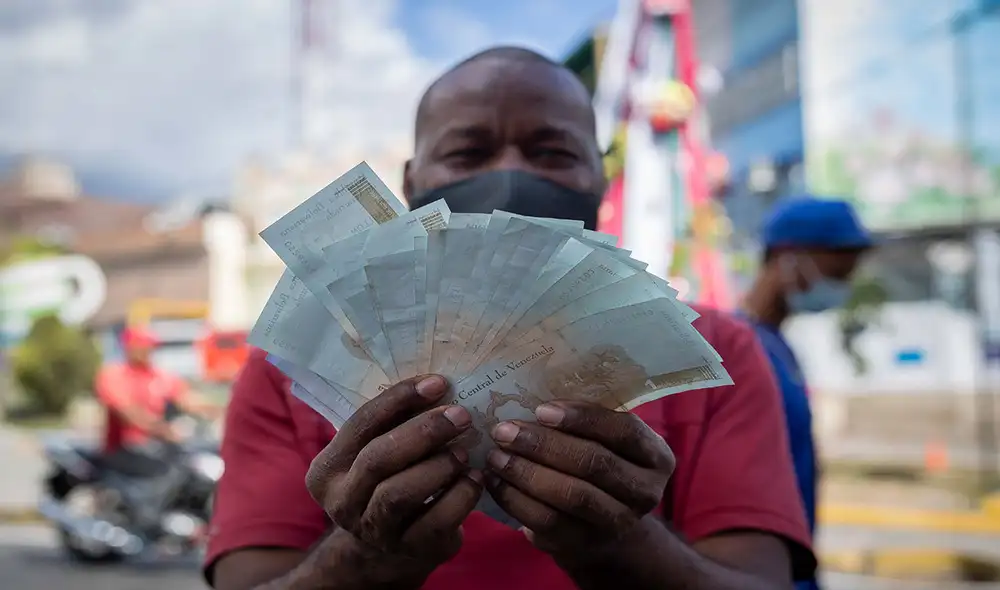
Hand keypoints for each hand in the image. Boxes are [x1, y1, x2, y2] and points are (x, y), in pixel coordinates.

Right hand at [305, 375, 482, 582]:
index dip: (399, 400)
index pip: (361, 424)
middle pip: (378, 458)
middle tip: (460, 415)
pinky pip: (436, 520)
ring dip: (439, 466)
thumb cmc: (388, 481)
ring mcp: (374, 530)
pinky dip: (461, 495)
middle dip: (423, 432)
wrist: (388, 549)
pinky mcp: (410, 549)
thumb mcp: (379, 451)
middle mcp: (343, 501)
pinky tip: (475, 478)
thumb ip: (396, 422)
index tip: (438, 384)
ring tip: (464, 450)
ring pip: (400, 493)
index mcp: (328, 469)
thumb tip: (436, 384)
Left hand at [484, 401, 673, 559]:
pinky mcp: (584, 544)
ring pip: (570, 495)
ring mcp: (617, 523)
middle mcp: (645, 493)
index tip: (541, 409)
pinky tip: (495, 481)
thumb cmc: (601, 464)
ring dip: (526, 472)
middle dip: (544, 445)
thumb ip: (586, 420)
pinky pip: (547, 521)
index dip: (582, 418)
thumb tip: (534, 395)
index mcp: (656, 457)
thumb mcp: (608, 440)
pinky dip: (516, 499)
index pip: (624, 431)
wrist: (606, 528)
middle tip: (505, 431)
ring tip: (495, 455)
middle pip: (594, 464)